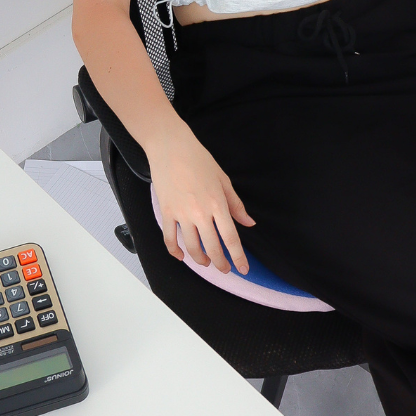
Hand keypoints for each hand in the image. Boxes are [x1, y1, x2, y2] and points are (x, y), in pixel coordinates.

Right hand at [148, 123, 254, 271]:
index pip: (231, 238)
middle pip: (212, 247)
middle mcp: (200, 212)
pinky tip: (181, 256)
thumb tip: (248, 223)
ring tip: (206, 262)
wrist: (171, 147)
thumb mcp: (223, 180)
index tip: (243, 269)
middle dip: (221, 263)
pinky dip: (175, 251)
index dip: (238, 257)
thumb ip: (236, 204)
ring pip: (191, 247)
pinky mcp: (167, 212)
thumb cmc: (199, 160)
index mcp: (218, 204)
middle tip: (225, 269)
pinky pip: (170, 238)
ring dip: (200, 259)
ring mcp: (181, 214)